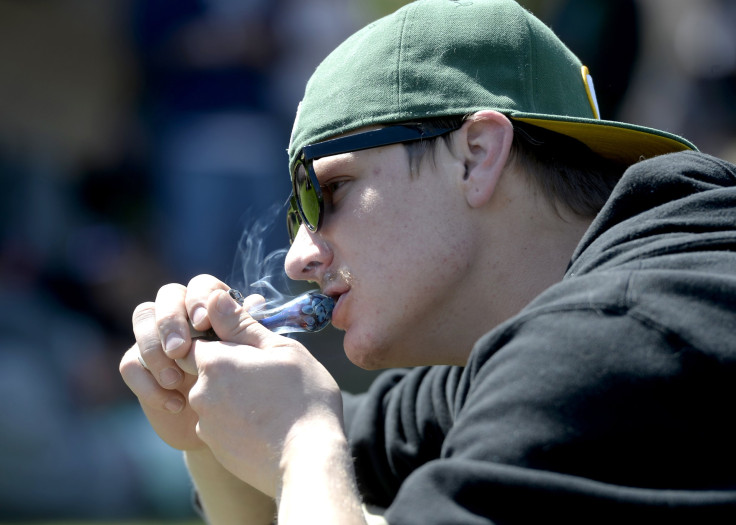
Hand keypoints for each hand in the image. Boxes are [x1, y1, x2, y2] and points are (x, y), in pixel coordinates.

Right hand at [119, 274, 262, 449]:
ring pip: (142, 320)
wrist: (226, 431)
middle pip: (167, 296)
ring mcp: (159, 339)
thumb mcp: (254, 360)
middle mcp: (185, 317)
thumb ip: (246, 329)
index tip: (204, 323)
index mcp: (214, 308)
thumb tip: (242, 299)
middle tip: (179, 351)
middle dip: (170, 321)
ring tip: (177, 381)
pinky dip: (149, 385)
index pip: (201, 285)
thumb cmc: (246, 388)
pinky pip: (130, 363)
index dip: (199, 298)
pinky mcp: (141, 367)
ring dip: (154, 350)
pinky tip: (176, 404)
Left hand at [181, 288, 344, 497]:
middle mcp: (201, 393)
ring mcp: (205, 424)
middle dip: (231, 368)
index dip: (222, 337)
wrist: (307, 461)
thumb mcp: (281, 350)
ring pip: (214, 397)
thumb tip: (213, 298)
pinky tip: (266, 425)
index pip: (198, 338)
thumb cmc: (302, 398)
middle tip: (266, 374)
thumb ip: (242, 324)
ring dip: (234, 395)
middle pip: (206, 369)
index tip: (249, 346)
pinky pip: (221, 424)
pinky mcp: (215, 448)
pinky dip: (237, 421)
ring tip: (270, 402)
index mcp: (214, 362)